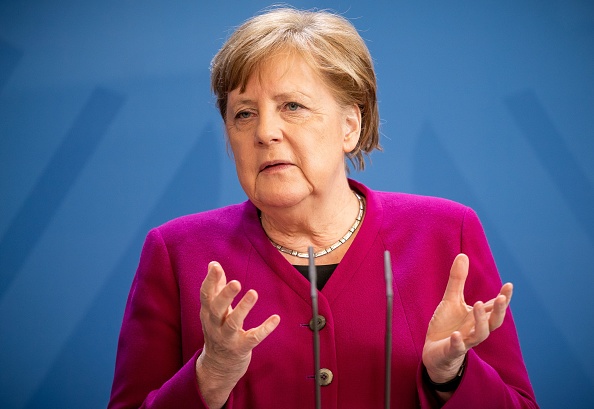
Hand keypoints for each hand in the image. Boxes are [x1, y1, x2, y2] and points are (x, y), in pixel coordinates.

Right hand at [196, 261, 279, 408]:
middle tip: (236, 282)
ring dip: (243, 308)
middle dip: (225, 295)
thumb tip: (213, 264)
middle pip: (216, 309)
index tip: (215, 266)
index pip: (206, 295)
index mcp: (208, 313)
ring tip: (253, 293)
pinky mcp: (241, 348)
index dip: (210, 280)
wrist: (218, 367)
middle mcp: (214, 325)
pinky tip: (275, 318)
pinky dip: (265, 328)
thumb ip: (215, 288)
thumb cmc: (217, 331)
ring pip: (233, 323)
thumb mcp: (213, 311)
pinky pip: (253, 338)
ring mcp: (227, 338)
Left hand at [422, 254, 512, 383]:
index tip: (509, 285)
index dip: (503, 298)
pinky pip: (457, 348)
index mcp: (478, 317)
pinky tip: (456, 335)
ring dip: (480, 321)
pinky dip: (458, 342)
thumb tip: (463, 255)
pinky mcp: (451, 351)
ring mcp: (465, 341)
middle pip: (493, 322)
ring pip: (479, 335)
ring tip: (477, 304)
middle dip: (499, 311)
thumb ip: (458, 280)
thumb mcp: (451, 300)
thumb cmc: (447, 325)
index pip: (494, 307)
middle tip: (501, 297)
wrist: (434, 352)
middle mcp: (475, 329)